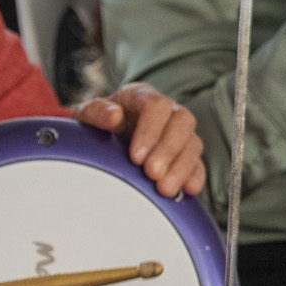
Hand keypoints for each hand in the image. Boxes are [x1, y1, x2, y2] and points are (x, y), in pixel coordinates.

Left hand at [74, 82, 205, 197]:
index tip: (136, 156)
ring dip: (181, 166)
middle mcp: (166, 111)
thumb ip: (97, 112)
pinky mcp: (184, 154)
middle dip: (168, 149)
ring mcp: (178, 133)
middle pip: (182, 121)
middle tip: (152, 173)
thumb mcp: (87, 115)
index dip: (150, 130)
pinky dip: (194, 175)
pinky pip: (198, 162)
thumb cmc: (95, 125)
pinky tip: (188, 189)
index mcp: (141, 96)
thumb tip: (114, 115)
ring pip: (192, 142)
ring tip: (165, 188)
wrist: (100, 139)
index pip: (156, 105)